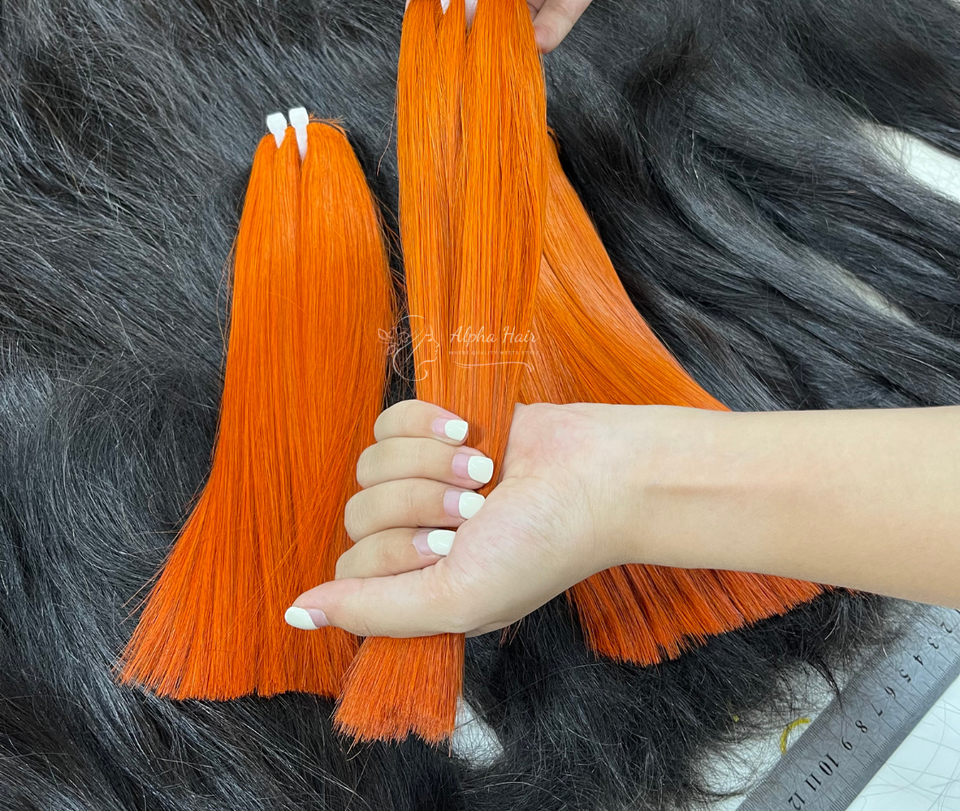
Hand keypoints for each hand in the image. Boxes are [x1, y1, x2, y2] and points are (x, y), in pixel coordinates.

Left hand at [285, 399, 676, 636]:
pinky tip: (469, 429)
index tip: (451, 547)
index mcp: (418, 584)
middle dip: (419, 504)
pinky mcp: (434, 429)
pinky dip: (426, 421)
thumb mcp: (456, 598)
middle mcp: (415, 533)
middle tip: (475, 508)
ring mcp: (423, 479)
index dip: (395, 552)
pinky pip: (390, 420)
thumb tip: (298, 615)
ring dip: (430, 462)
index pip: (352, 568)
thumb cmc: (540, 544)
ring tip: (482, 470)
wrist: (594, 472)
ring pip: (370, 464)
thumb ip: (375, 611)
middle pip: (358, 513)